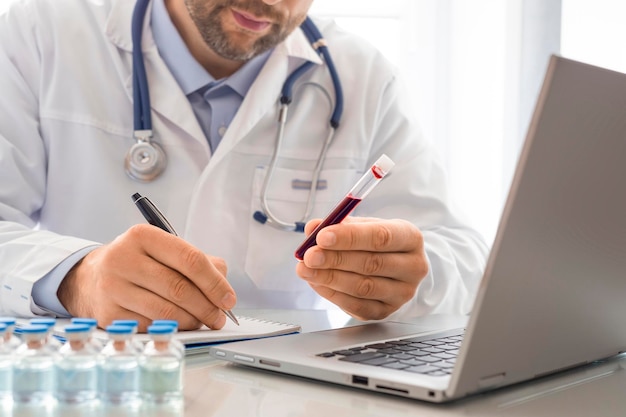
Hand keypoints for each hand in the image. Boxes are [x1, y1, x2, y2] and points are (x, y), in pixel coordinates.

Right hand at [58, 224, 235, 331]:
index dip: (214, 282)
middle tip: (219, 316)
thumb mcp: (164, 251)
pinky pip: (151, 326)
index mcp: (143, 236)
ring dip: (192, 321)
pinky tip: (179, 326)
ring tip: (202, 321)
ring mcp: (112, 288)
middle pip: (179, 288)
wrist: (90, 278)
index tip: (228, 298)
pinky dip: (172, 329)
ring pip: (166, 312)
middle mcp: (123, 258)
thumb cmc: (138, 264)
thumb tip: (224, 289)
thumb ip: (199, 263)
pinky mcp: (107, 314)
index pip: (190, 259)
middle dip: (207, 307)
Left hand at [295, 217, 427, 319]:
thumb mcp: (365, 226)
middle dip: (335, 259)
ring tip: (306, 269)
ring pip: (363, 288)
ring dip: (329, 278)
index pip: (381, 237)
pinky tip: (317, 283)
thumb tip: (314, 228)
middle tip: (309, 255)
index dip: (350, 237)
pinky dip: (332, 294)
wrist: (398, 266)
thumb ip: (340, 225)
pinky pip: (357, 306)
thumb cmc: (379, 242)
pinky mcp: (386, 311)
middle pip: (371, 264)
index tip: (322, 236)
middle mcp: (413, 267)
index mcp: (410, 238)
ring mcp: (402, 293)